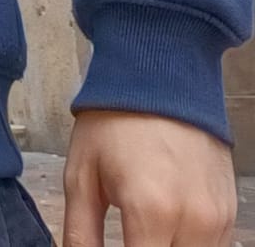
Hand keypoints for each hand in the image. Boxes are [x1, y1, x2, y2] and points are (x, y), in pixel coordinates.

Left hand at [63, 109, 235, 245]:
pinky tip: (161, 230)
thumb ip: (80, 233)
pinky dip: (184, 246)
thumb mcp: (80, 175)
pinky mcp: (229, 214)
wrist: (160, 80)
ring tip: (139, 234)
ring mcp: (218, 219)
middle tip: (123, 238)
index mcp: (152, 211)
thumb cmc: (114, 123)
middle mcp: (194, 221)